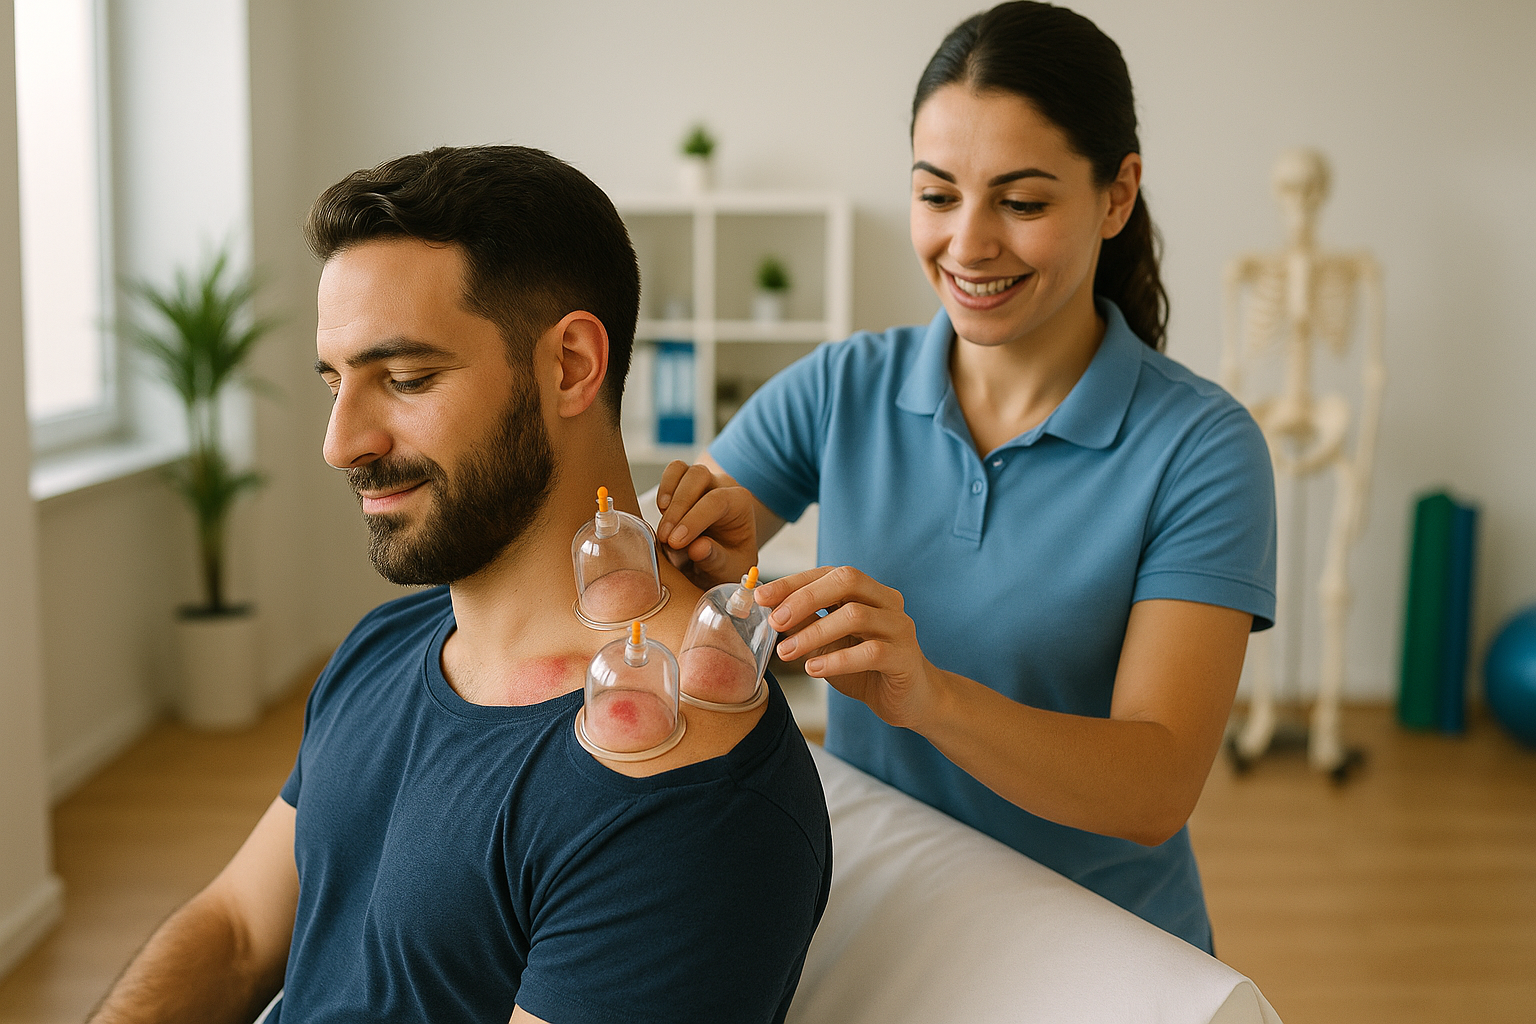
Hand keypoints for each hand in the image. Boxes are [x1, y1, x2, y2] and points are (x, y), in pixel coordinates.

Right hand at [655, 460, 759, 588]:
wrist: (722, 559)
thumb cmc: (729, 562)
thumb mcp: (730, 571)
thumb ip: (716, 560)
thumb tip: (697, 548)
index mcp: (740, 503)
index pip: (717, 500)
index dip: (693, 520)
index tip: (675, 542)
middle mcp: (722, 486)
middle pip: (698, 476)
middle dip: (679, 506)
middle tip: (665, 539)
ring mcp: (702, 483)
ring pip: (682, 469)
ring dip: (668, 496)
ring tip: (662, 529)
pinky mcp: (683, 485)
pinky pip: (672, 472)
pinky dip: (663, 488)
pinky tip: (661, 512)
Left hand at [757, 566, 944, 730]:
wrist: (909, 700)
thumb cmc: (865, 668)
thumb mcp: (828, 644)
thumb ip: (805, 625)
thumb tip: (768, 612)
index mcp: (868, 592)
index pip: (829, 574)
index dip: (793, 582)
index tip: (761, 597)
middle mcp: (887, 602)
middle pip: (847, 581)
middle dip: (805, 598)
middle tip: (775, 621)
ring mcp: (899, 627)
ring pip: (855, 615)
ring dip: (814, 633)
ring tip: (786, 652)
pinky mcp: (905, 657)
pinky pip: (871, 652)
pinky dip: (837, 660)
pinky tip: (813, 669)